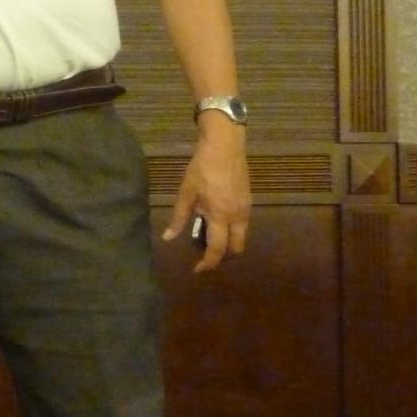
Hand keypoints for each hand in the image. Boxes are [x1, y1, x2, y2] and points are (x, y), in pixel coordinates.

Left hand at [161, 123, 248, 273]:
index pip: (217, 250)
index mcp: (220, 216)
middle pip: (236, 249)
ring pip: (241, 238)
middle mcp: (237, 217)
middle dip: (222, 258)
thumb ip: (179, 217)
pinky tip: (217, 224)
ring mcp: (246, 209)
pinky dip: (232, 232)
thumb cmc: (202, 168)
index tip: (197, 270)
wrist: (225, 145)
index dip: (207, 264)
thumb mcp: (186, 192)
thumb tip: (168, 238)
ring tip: (208, 240)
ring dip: (228, 245)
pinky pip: (243, 226)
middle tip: (205, 257)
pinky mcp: (249, 202)